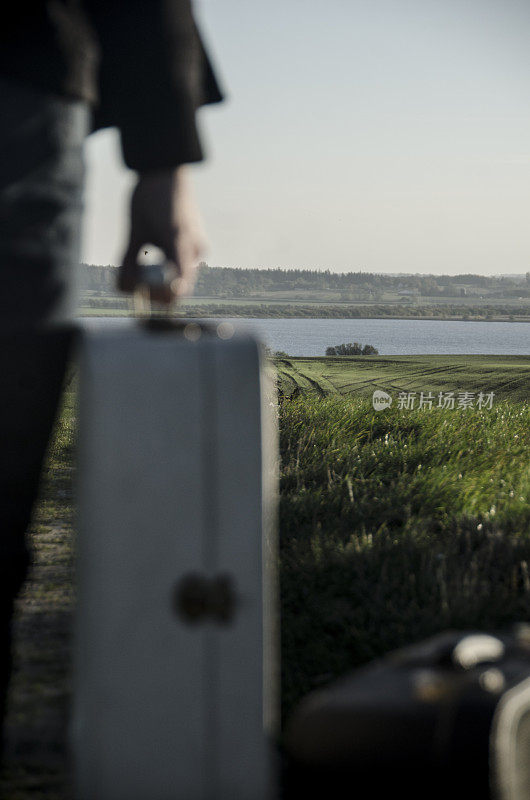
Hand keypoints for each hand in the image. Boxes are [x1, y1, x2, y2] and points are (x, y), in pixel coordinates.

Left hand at [119, 166, 205, 303]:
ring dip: (161, 279)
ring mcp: (198, 247)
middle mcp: (195, 248)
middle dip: (157, 289)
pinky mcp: (196, 246)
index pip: (179, 285)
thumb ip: (129, 260)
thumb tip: (124, 288)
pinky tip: (151, 255)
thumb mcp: (134, 230)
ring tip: (139, 265)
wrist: (166, 171)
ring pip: (181, 278)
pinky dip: (166, 269)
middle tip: (134, 280)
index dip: (160, 296)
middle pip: (180, 286)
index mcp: (179, 241)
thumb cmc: (148, 197)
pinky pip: (183, 267)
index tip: (141, 293)